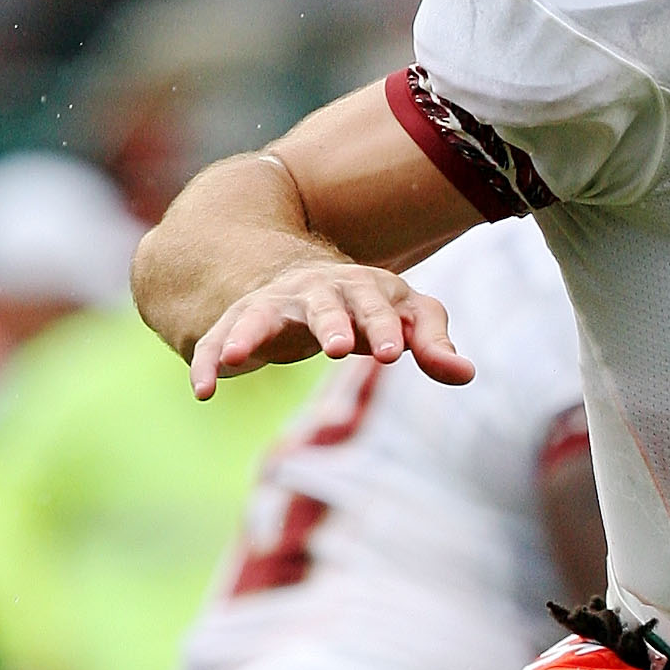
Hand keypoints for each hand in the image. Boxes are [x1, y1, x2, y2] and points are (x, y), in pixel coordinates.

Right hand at [187, 258, 472, 398]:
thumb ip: (433, 343)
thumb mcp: (408, 317)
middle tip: (339, 348)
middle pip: (324, 303)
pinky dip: (209, 361)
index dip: (384, 327)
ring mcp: (275, 302)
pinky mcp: (243, 321)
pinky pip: (221, 340)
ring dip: (250, 335)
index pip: (377, 305)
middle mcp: (316, 289)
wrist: (309, 278)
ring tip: (236, 359)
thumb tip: (466, 373)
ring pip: (261, 315)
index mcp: (362, 287)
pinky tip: (203, 390)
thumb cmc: (373, 306)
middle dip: (332, 323)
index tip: (394, 354)